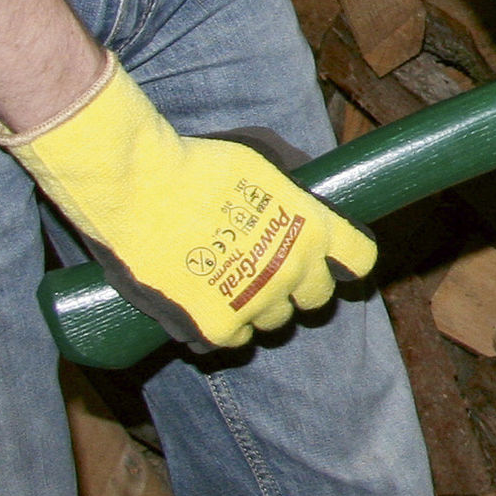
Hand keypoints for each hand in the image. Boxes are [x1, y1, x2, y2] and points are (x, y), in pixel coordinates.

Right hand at [0, 55, 377, 349]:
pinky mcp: (216, 326)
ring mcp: (257, 303)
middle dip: (301, 286)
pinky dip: (222, 326)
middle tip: (271, 269)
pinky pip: (233, 340)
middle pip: (317, 298)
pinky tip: (205, 306)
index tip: (331, 256)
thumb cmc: (197, 162)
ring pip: (274, 322)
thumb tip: (306, 183)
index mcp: (313, 229)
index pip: (359, 259)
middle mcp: (293, 271)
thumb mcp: (260, 156)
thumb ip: (292, 177)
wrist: (136, 186)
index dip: (345, 258)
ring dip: (260, 307)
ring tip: (230, 283)